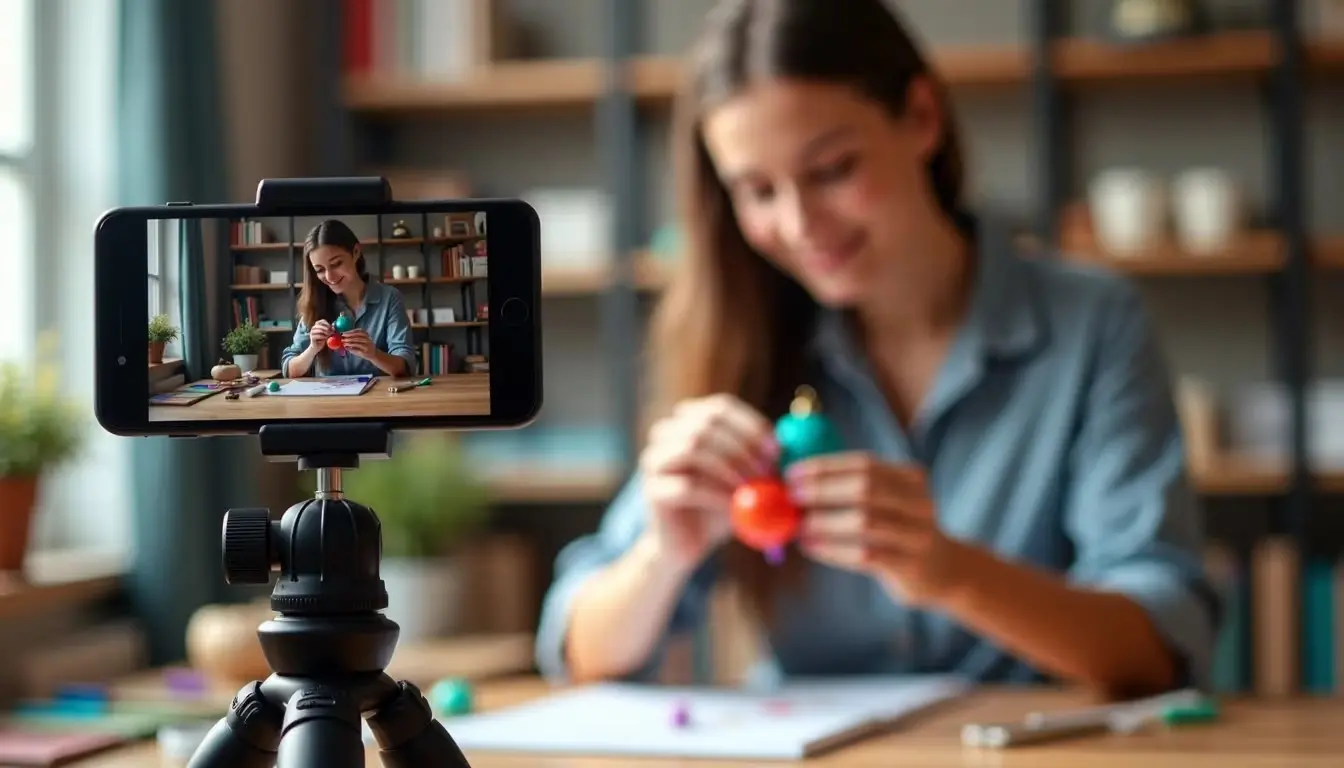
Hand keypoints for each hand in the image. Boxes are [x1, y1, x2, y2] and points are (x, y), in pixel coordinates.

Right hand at [307, 320, 331, 348]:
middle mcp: (314, 327)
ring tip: (328, 336)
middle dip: (327, 328)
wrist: (317, 347)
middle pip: (321, 325)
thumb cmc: (322, 339)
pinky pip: (319, 336)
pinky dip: (323, 337)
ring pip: (320, 330)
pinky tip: (325, 339)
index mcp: (317, 325)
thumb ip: (330, 330)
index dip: (327, 323)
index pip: (322, 321)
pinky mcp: (312, 337)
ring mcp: (312, 332)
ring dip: (326, 333)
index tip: (331, 327)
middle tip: (331, 332)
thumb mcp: (327, 334)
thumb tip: (333, 327)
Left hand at [341, 329, 373, 357]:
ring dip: (349, 342)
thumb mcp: (361, 339)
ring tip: (344, 343)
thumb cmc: (365, 346)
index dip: (350, 332)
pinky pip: (357, 349)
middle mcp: (367, 339)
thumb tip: (344, 337)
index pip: (358, 331)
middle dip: (348, 337)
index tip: (344, 333)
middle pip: (357, 336)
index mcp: (366, 334)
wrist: (373, 354)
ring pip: (357, 343)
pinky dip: (351, 348)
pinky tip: (347, 348)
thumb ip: (354, 337)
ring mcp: (367, 346)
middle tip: (342, 338)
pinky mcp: (365, 352)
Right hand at [639, 394, 778, 570]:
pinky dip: (717, 494)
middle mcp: (665, 434)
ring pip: (693, 448)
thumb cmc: (716, 506)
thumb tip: (788, 443)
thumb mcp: (742, 477)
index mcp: (687, 422)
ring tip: (750, 489)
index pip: (719, 407)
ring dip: (729, 468)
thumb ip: (759, 458)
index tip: (776, 449)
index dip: (750, 424)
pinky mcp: (653, 490)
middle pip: (706, 424)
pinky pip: (687, 485)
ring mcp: (654, 460)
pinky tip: (734, 506)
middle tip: (766, 471)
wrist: (686, 544)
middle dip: (742, 447)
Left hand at [786, 452, 964, 605]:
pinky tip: (811, 546)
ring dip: (825, 522)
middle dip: (823, 489)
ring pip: (865, 521)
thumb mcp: (888, 503)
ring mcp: (918, 534)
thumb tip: (795, 480)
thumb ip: (852, 488)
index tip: (792, 473)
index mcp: (911, 478)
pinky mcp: (910, 565)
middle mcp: (919, 501)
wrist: (944, 571)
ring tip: (798, 526)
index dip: (826, 466)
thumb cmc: (899, 532)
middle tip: (792, 496)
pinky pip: (866, 554)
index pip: (864, 463)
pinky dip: (833, 549)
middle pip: (866, 487)